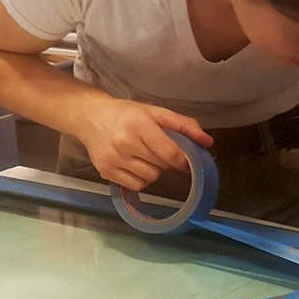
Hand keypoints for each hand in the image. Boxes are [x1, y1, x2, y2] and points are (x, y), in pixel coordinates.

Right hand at [75, 98, 212, 190]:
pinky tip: (134, 165)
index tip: (186, 160)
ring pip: (150, 178)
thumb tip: (208, 142)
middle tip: (157, 150)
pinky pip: (135, 185)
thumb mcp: (156, 112)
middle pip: (161, 167)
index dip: (183, 161)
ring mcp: (113, 159)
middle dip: (165, 161)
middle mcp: (125, 143)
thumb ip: (184, 126)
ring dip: (153, 170)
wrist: (91, 117)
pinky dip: (140, 179)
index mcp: (140, 125)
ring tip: (144, 156)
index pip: (171, 153)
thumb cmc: (127, 114)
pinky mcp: (105, 171)